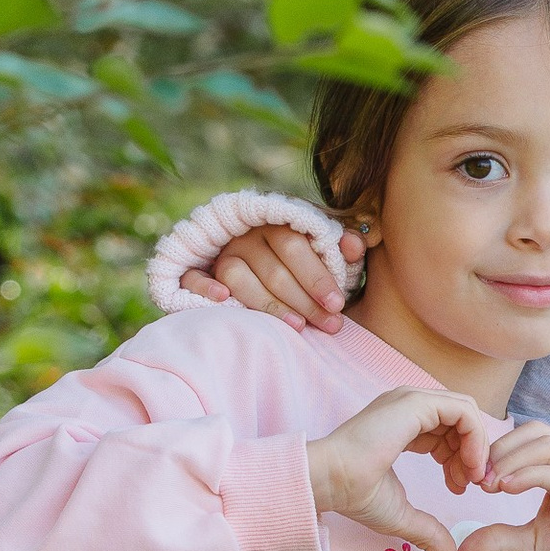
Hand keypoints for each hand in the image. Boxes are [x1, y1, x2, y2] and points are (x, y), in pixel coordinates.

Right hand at [181, 220, 362, 330]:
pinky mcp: (198, 269)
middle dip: (305, 301)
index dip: (316, 277)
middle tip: (330, 326)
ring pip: (239, 278)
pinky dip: (204, 286)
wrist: (261, 258)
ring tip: (297, 326)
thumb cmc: (303, 262)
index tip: (337, 304)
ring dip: (268, 305)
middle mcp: (246, 236)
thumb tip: (356, 245)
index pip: (294, 246)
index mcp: (276, 223)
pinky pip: (193, 276)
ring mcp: (221, 253)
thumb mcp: (324, 249)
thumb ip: (341, 247)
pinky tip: (223, 300)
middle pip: (273, 270)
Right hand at [306, 388, 494, 550]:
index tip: (459, 487)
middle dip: (471, 453)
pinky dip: (475, 438)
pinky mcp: (416, 404)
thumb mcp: (402, 515)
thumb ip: (428, 531)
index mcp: (404, 424)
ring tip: (470, 478)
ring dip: (476, 446)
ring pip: (466, 412)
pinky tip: (468, 467)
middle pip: (460, 421)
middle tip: (469, 484)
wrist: (331, 480)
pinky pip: (464, 412)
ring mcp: (412, 401)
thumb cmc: (356, 493)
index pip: (448, 430)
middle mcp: (410, 407)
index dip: (461, 457)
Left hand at [459, 420, 549, 550]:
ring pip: (549, 447)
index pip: (530, 435)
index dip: (498, 449)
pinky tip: (507, 489)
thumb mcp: (528, 544)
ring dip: (512, 461)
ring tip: (487, 484)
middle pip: (538, 433)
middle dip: (502, 451)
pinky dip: (532, 476)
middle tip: (475, 478)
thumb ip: (496, 538)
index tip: (471, 477)